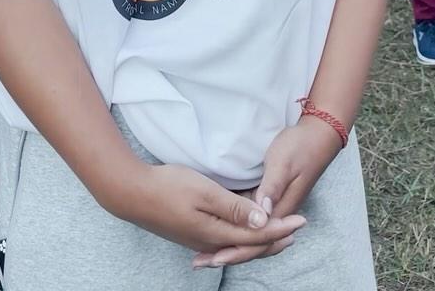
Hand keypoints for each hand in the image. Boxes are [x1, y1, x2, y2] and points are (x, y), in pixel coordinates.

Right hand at [113, 161, 306, 266]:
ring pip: (238, 245)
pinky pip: (225, 241)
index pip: (257, 236)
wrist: (132, 194)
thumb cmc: (168, 187)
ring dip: (259, 239)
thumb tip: (263, 222)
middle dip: (275, 238)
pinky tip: (241, 235)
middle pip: (250, 247)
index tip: (302, 220)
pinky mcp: (191, 233)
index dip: (281, 228)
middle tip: (296, 229)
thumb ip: (235, 208)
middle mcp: (210, 242)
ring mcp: (199, 240)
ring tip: (276, 232)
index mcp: (217, 234)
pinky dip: (241, 239)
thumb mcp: (205, 192)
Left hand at [193, 119, 339, 268]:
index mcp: (282, 209)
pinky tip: (221, 230)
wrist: (318, 136)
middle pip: (253, 242)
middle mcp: (278, 213)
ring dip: (230, 244)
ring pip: (251, 233)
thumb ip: (272, 188)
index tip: (214, 258)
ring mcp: (274, 207)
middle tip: (200, 262)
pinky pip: (252, 221)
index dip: (236, 251)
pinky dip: (236, 229)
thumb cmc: (299, 147)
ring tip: (205, 254)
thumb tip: (261, 214)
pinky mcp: (269, 198)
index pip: (258, 240)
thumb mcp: (283, 163)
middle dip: (228, 253)